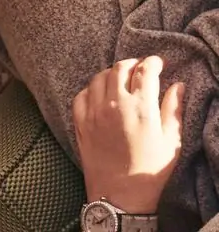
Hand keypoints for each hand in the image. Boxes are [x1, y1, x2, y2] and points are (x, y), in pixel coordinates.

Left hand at [73, 56, 183, 214]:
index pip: (145, 71)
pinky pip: (82, 93)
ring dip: (111, 74)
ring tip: (120, 79)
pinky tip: (100, 94)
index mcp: (140, 107)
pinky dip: (92, 89)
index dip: (152, 62)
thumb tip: (177, 85)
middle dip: (132, 63)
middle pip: (119, 68)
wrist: (120, 195)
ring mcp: (94, 111)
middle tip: (139, 68)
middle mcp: (114, 103)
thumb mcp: (171, 141)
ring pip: (99, 77)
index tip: (157, 62)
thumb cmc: (150, 170)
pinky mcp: (80, 120)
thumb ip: (173, 109)